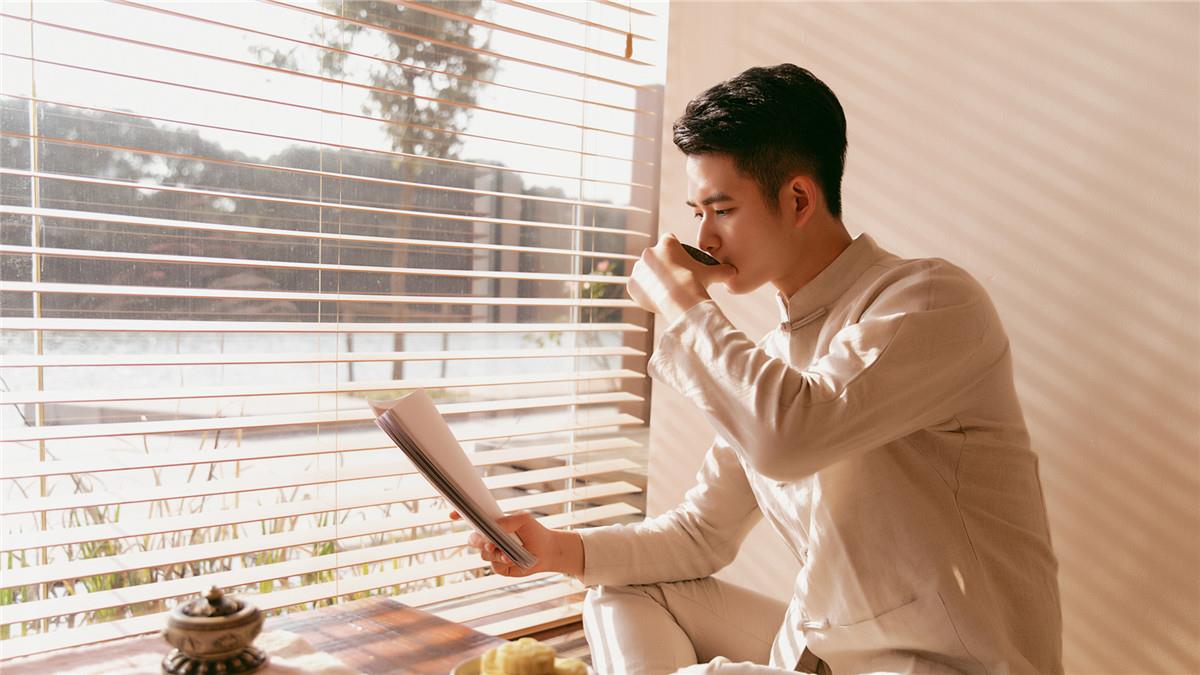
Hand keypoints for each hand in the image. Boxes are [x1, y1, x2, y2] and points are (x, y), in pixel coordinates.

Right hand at [451, 510, 582, 577]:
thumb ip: (507, 521)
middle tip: (489, 542)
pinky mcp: (499, 567)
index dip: (460, 516)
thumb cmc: (535, 532)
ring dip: (494, 553)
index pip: (473, 520)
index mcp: (493, 525)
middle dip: (477, 540)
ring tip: (507, 551)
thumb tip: (491, 528)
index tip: (453, 514)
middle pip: (472, 539)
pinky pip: (493, 566)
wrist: (547, 551)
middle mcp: (490, 539)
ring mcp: (494, 554)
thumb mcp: (523, 519)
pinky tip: (512, 559)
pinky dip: (502, 562)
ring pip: (483, 554)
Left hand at [627, 233, 736, 322]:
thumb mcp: (713, 274)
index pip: (668, 241)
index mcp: (666, 243)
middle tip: (671, 279)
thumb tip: (735, 271)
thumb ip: (723, 270)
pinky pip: (636, 286)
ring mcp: (639, 268)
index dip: (674, 250)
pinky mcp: (631, 284)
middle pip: (654, 256)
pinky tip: (652, 297)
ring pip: (644, 271)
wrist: (680, 301)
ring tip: (661, 289)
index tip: (679, 262)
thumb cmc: (697, 283)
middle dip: (660, 265)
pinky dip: (642, 291)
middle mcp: (649, 252)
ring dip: (649, 277)